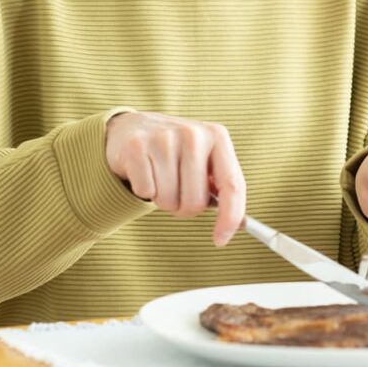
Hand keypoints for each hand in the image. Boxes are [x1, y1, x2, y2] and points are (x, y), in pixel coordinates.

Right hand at [104, 111, 244, 246]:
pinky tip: (144, 171)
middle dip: (184, 207)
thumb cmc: (175, 151)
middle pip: (195, 202)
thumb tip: (234, 224)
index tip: (221, 239)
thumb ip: (220, 185)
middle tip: (176, 189)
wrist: (133, 127)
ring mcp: (164, 138)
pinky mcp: (137, 146)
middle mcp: (193, 134)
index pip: (233, 185)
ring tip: (159, 177)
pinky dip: (144, 191)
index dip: (230, 218)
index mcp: (218, 136)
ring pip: (169, 201)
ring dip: (163, 199)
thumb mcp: (204, 158)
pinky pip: (145, 192)